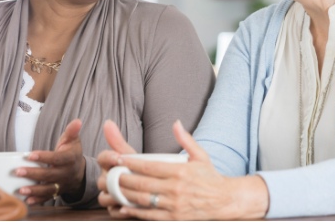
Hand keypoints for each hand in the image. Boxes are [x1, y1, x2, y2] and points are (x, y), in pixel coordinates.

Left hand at [16, 119, 85, 204]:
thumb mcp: (73, 140)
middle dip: (33, 174)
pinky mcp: (57, 192)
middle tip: (18, 171)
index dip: (44, 157)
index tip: (30, 155)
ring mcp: (62, 184)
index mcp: (70, 159)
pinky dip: (37, 200)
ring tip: (21, 189)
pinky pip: (47, 197)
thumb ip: (72, 131)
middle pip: (49, 175)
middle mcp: (66, 173)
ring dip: (34, 191)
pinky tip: (27, 201)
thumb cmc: (72, 153)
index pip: (56, 158)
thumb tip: (77, 121)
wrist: (79, 172)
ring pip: (48, 189)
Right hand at [97, 120, 136, 217]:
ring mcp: (109, 196)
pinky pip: (112, 212)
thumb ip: (119, 141)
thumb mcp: (131, 155)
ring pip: (104, 198)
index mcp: (109, 165)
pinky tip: (129, 207)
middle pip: (101, 180)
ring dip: (115, 196)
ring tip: (128, 194)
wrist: (151, 187)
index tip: (119, 157)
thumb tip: (107, 122)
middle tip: (124, 178)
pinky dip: (120, 210)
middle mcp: (106, 180)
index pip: (102, 158)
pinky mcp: (115, 210)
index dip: (109, 157)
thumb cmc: (139, 168)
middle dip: (112, 179)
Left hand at [107, 120, 268, 220]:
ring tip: (111, 189)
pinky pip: (149, 215)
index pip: (149, 166)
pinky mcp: (174, 217)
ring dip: (124, 195)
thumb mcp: (200, 155)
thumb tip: (175, 122)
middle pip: (141, 183)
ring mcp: (174, 204)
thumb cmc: (210, 177)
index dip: (130, 163)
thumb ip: (185, 139)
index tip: (118, 159)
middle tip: (109, 174)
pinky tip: (123, 207)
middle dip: (122, 178)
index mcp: (179, 171)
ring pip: (142, 199)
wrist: (225, 201)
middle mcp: (175, 188)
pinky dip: (134, 211)